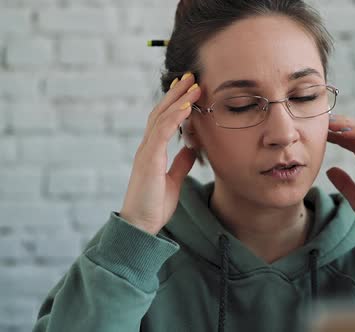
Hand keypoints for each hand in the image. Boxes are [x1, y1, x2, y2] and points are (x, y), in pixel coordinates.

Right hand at [119, 73, 201, 234]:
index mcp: (152, 151)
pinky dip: (174, 118)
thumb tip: (190, 149)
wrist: (141, 225)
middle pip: (161, 112)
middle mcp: (147, 147)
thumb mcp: (173, 180)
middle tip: (191, 76)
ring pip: (161, 118)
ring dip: (178, 100)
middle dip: (177, 93)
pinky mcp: (148, 160)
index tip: (188, 89)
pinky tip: (186, 107)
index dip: (175, 103)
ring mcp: (146, 152)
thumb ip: (180, 163)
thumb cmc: (154, 205)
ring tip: (194, 85)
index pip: (163, 120)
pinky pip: (162, 133)